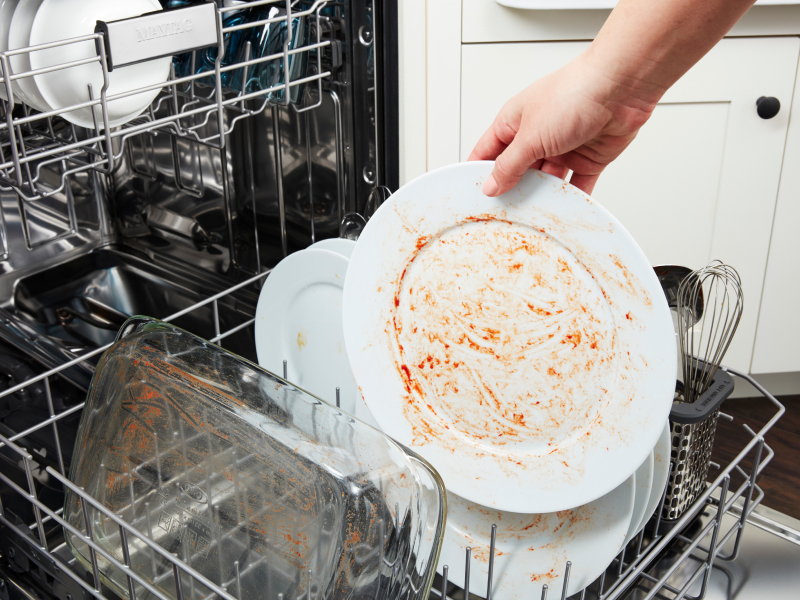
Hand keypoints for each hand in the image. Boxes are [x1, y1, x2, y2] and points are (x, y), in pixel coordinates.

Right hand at [468, 51, 656, 195]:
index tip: (474, 196)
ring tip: (533, 214)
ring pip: (546, 180)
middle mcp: (538, 133)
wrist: (622, 89)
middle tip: (504, 212)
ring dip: (542, 195)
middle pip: (518, 169)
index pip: (488, 151)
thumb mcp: (529, 136)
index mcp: (515, 121)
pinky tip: (564, 209)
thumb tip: (491, 185)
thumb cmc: (574, 93)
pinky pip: (577, 185)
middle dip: (512, 189)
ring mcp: (563, 147)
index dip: (479, 172)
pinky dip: (572, 198)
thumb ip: (509, 165)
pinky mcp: (588, 158)